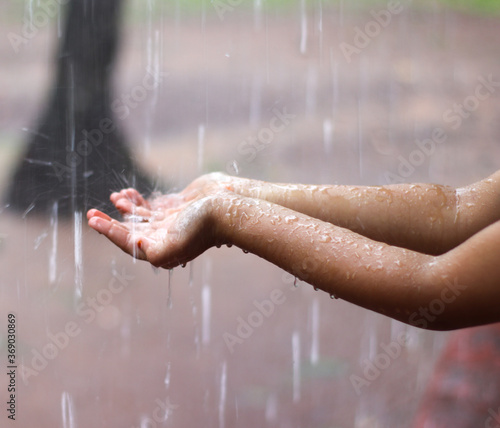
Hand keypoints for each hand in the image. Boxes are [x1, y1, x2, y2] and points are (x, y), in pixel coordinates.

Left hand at [87, 186, 217, 268]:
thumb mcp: (173, 245)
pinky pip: (153, 205)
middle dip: (110, 222)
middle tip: (91, 213)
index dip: (109, 232)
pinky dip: (139, 200)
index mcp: (161, 249)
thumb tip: (135, 245)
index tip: (93, 220)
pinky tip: (129, 193)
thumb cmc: (202, 226)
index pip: (128, 242)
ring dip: (125, 208)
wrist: (227, 207)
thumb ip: (151, 251)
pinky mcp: (177, 206)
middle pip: (130, 231)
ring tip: (114, 198)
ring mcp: (170, 221)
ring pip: (141, 217)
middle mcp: (164, 237)